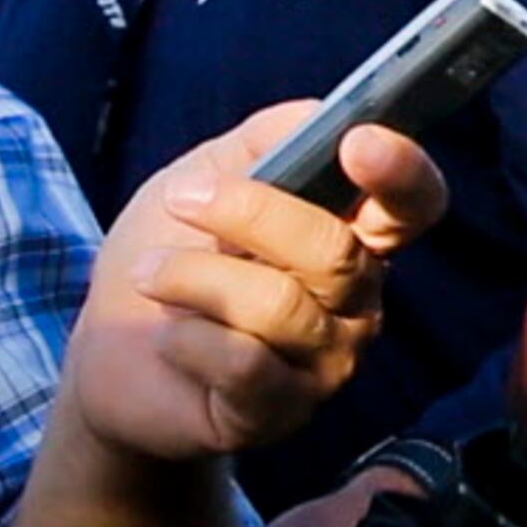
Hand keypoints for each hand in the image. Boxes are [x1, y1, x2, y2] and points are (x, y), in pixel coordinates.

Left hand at [66, 107, 445, 464]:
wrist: (112, 350)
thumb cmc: (172, 252)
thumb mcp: (204, 172)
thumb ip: (267, 140)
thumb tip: (321, 117)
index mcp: (357, 235)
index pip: (415, 204)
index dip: (403, 173)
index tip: (359, 142)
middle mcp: (358, 299)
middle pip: (337, 250)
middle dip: (250, 214)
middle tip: (181, 201)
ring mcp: (327, 359)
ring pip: (281, 306)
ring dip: (195, 278)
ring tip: (149, 274)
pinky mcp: (280, 409)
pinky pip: (245, 364)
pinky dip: (189, 338)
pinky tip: (169, 335)